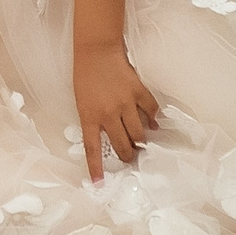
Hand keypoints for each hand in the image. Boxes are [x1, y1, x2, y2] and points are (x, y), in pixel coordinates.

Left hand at [72, 41, 161, 181]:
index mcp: (89, 116)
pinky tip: (152, 122)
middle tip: (130, 157)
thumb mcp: (82, 102)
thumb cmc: (85, 75)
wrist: (96, 50)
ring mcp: (125, 103)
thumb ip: (94, 120)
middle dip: (128, 156)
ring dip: (141, 141)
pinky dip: (152, 119)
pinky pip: (150, 111)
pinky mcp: (138, 92)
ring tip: (141, 143)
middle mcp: (108, 113)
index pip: (92, 149)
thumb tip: (111, 135)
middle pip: (122, 146)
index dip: (96, 168)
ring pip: (139, 134)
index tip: (99, 184)